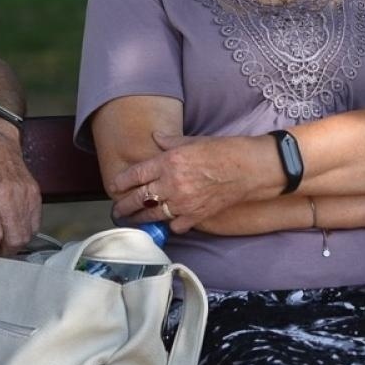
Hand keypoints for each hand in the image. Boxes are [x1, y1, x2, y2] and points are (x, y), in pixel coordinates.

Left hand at [0, 114, 41, 254]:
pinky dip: (26, 230)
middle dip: (3, 251)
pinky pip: (35, 222)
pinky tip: (14, 228)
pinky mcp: (35, 192)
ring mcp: (24, 194)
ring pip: (27, 234)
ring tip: (4, 240)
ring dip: (15, 243)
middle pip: (14, 240)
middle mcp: (7, 196)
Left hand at [108, 131, 266, 232]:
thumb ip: (170, 142)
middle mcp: (172, 184)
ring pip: (152, 215)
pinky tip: (166, 222)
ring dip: (139, 218)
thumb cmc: (224, 150)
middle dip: (124, 205)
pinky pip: (175, 225)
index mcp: (168, 162)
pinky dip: (169, 224)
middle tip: (117, 208)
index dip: (121, 182)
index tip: (114, 186)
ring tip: (131, 220)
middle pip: (138, 198)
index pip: (135, 175)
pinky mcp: (196, 216)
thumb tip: (156, 138)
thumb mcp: (193, 140)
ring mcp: (183, 202)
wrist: (250, 168)